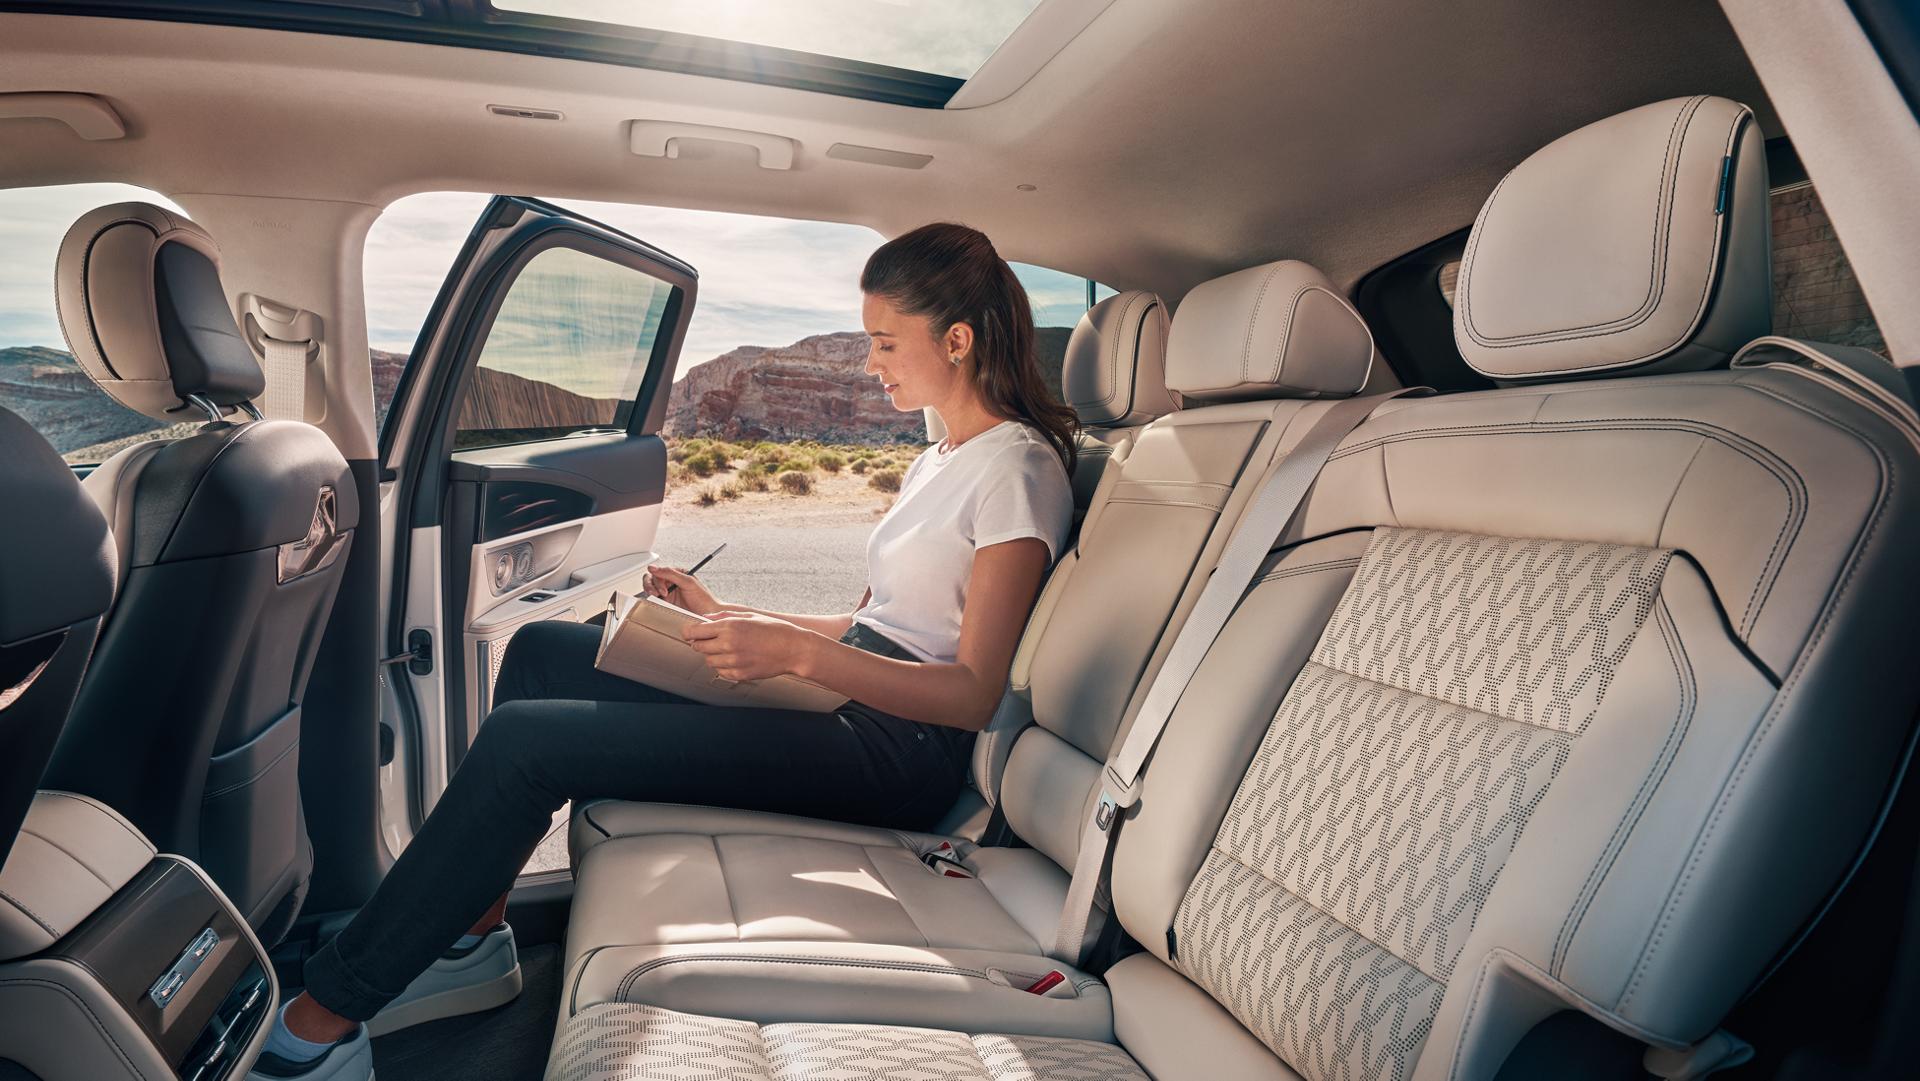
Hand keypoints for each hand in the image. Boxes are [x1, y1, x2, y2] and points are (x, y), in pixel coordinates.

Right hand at [645, 564, 719, 614]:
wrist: (709, 616)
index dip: (658, 579)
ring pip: (650, 589)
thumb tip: (653, 567)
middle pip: (651, 579)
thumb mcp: (688, 582)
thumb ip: (670, 573)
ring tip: (657, 598)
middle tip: (657, 594)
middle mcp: (670, 583)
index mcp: (677, 574)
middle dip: (651, 586)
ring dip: (650, 592)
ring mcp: (667, 594)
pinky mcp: (665, 605)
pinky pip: (653, 601)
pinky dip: (651, 602)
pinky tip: (656, 604)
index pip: (659, 571)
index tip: (664, 590)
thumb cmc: (704, 599)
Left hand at [683, 612, 816, 681]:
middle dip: (700, 643)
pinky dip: (723, 666)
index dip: (689, 631)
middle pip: (698, 647)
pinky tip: (735, 658)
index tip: (690, 632)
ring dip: (712, 655)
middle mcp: (729, 644)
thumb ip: (724, 616)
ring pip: (708, 661)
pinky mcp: (739, 674)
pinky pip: (721, 671)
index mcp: (730, 626)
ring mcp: (734, 661)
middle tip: (710, 639)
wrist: (794, 649)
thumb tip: (706, 619)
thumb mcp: (749, 615)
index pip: (695, 631)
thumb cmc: (775, 630)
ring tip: (726, 649)